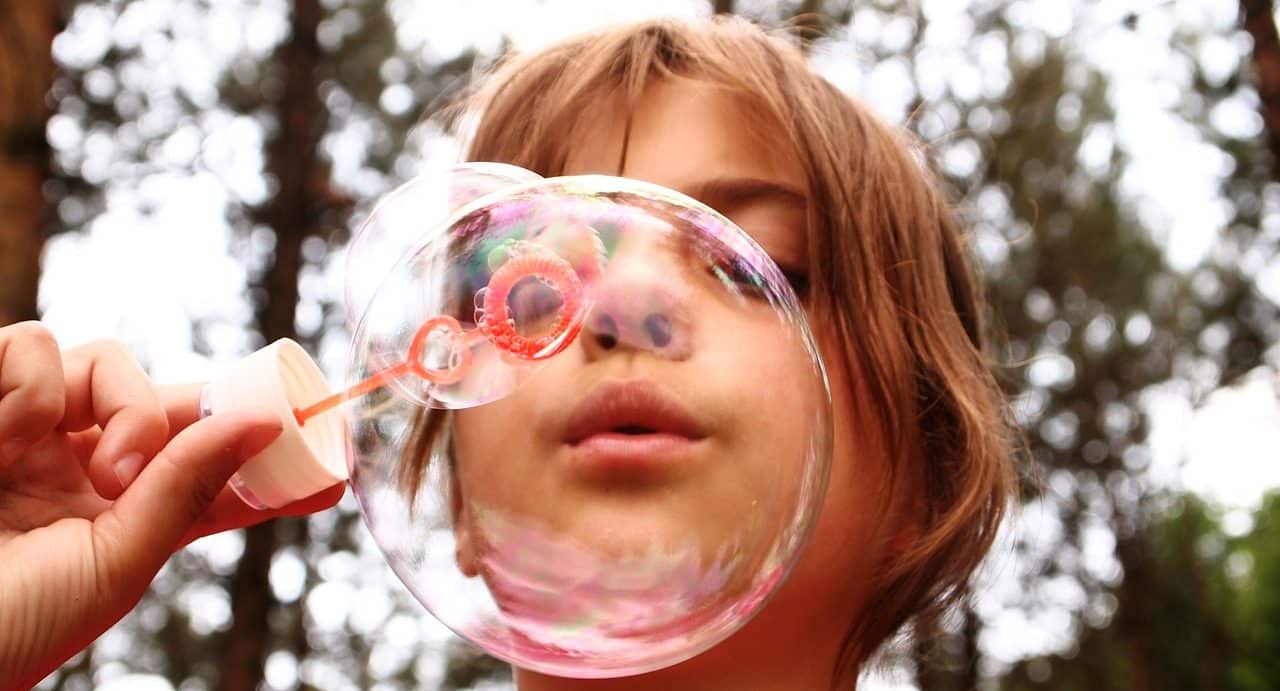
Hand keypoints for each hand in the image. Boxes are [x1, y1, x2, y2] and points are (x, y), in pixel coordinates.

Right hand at [0, 322, 343, 689]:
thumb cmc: (9, 624)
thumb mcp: (114, 564)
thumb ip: (185, 490)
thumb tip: (263, 423)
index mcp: (122, 512)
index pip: (210, 468)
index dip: (266, 450)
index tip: (330, 450)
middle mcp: (80, 465)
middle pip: (164, 398)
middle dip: (189, 407)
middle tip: (197, 442)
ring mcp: (26, 431)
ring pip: (101, 358)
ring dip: (116, 403)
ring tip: (92, 468)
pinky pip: (32, 345)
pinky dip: (30, 386)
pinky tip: (6, 441)